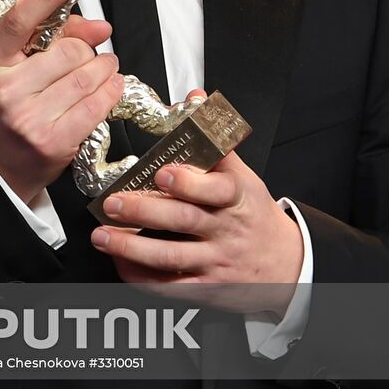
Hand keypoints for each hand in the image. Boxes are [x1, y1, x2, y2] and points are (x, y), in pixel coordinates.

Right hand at [0, 0, 123, 204]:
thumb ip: (53, 37)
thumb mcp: (15, 66)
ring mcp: (28, 119)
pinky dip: (111, 91)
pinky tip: (109, 86)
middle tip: (87, 55)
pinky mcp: (53, 141)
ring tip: (102, 69)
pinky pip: (96, 105)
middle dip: (87, 49)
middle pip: (67, 51)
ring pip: (86, 76)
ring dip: (104, 68)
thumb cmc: (10, 105)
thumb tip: (100, 27)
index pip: (18, 21)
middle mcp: (5, 90)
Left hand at [90, 113, 303, 315]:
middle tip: (113, 203)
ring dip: (132, 248)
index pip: (216, 188)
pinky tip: (120, 264)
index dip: (189, 182)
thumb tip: (193, 99)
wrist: (286, 264)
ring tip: (102, 236)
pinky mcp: (207, 288)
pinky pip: (171, 288)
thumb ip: (214, 141)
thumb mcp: (244, 174)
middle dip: (144, 212)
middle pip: (184, 220)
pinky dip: (143, 278)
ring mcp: (216, 261)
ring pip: (172, 257)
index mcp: (236, 197)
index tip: (163, 173)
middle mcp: (225, 229)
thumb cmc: (253, 213)